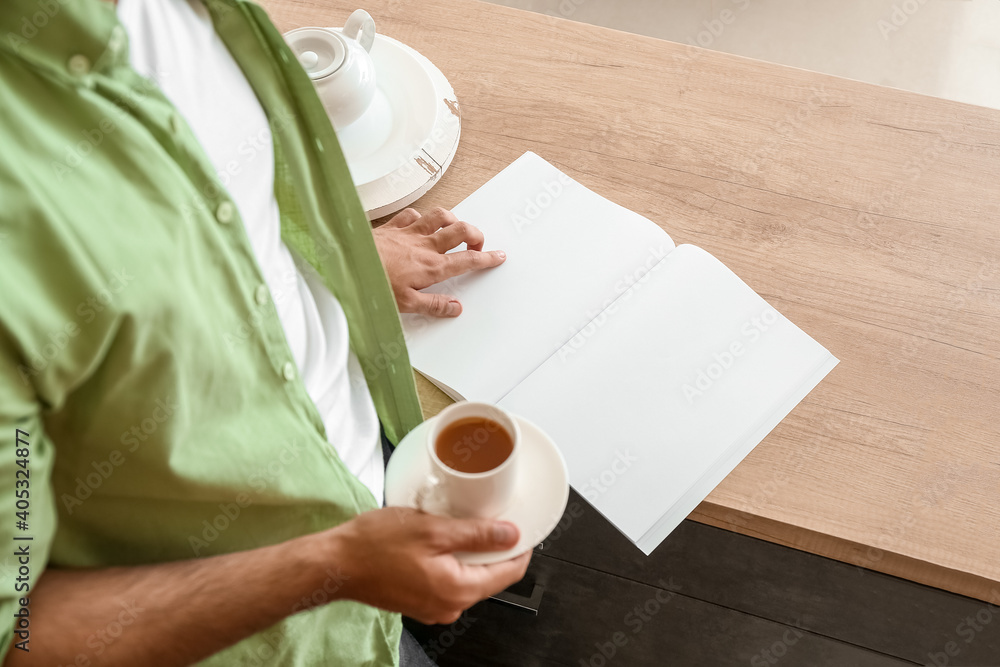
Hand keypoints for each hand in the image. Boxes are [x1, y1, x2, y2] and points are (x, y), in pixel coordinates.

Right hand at [329, 507, 530, 623]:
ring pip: (469, 577)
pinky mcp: (420, 601)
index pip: (509, 573)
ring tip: (461, 524)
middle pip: (490, 576)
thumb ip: (476, 534)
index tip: (522, 526)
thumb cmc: (375, 546)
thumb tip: (511, 536)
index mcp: (457, 590)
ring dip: (470, 552)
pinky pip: (449, 580)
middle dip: (494, 548)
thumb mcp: (433, 529)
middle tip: (490, 517)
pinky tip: (441, 540)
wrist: (335, 563)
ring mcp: (433, 607)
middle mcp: (449, 606)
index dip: (521, 547)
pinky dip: (451, 560)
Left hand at [372, 207, 505, 317]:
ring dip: (452, 220)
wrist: (345, 264)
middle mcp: (424, 245)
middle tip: (477, 244)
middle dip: (475, 234)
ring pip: (440, 216)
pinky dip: (422, 217)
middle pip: (460, 230)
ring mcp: (408, 232)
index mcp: (432, 266)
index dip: (487, 258)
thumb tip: (455, 308)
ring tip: (454, 229)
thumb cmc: (373, 284)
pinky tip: (420, 224)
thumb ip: (434, 305)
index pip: (468, 259)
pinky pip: (413, 214)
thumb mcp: (406, 304)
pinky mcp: (392, 226)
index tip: (498, 256)